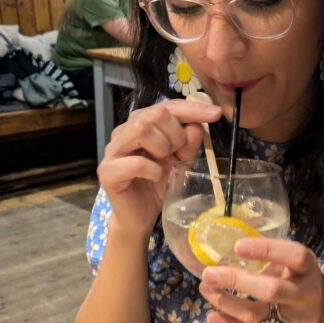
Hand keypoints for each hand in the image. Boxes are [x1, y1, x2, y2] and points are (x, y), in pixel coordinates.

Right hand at [97, 99, 221, 238]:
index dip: (192, 108)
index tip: (216, 114)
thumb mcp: (181, 161)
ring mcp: (113, 150)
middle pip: (154, 113)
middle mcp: (124, 131)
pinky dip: (153, 170)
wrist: (140, 216)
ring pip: (141, 129)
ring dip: (162, 147)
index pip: (167, 106)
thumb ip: (189, 143)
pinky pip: (135, 162)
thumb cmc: (158, 185)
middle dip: (175, 134)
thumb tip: (197, 125)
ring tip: (164, 164)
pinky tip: (155, 177)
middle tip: (176, 155)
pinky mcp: (107, 171)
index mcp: (141, 124)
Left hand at [199, 236, 323, 322]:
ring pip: (258, 314)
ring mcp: (297, 319)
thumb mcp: (295, 267)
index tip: (238, 246)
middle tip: (208, 273)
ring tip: (205, 290)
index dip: (267, 250)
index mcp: (308, 269)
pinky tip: (212, 316)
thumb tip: (224, 253)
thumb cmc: (301, 282)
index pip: (293, 256)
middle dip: (236, 281)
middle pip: (272, 290)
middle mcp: (306, 294)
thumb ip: (269, 261)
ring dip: (226, 302)